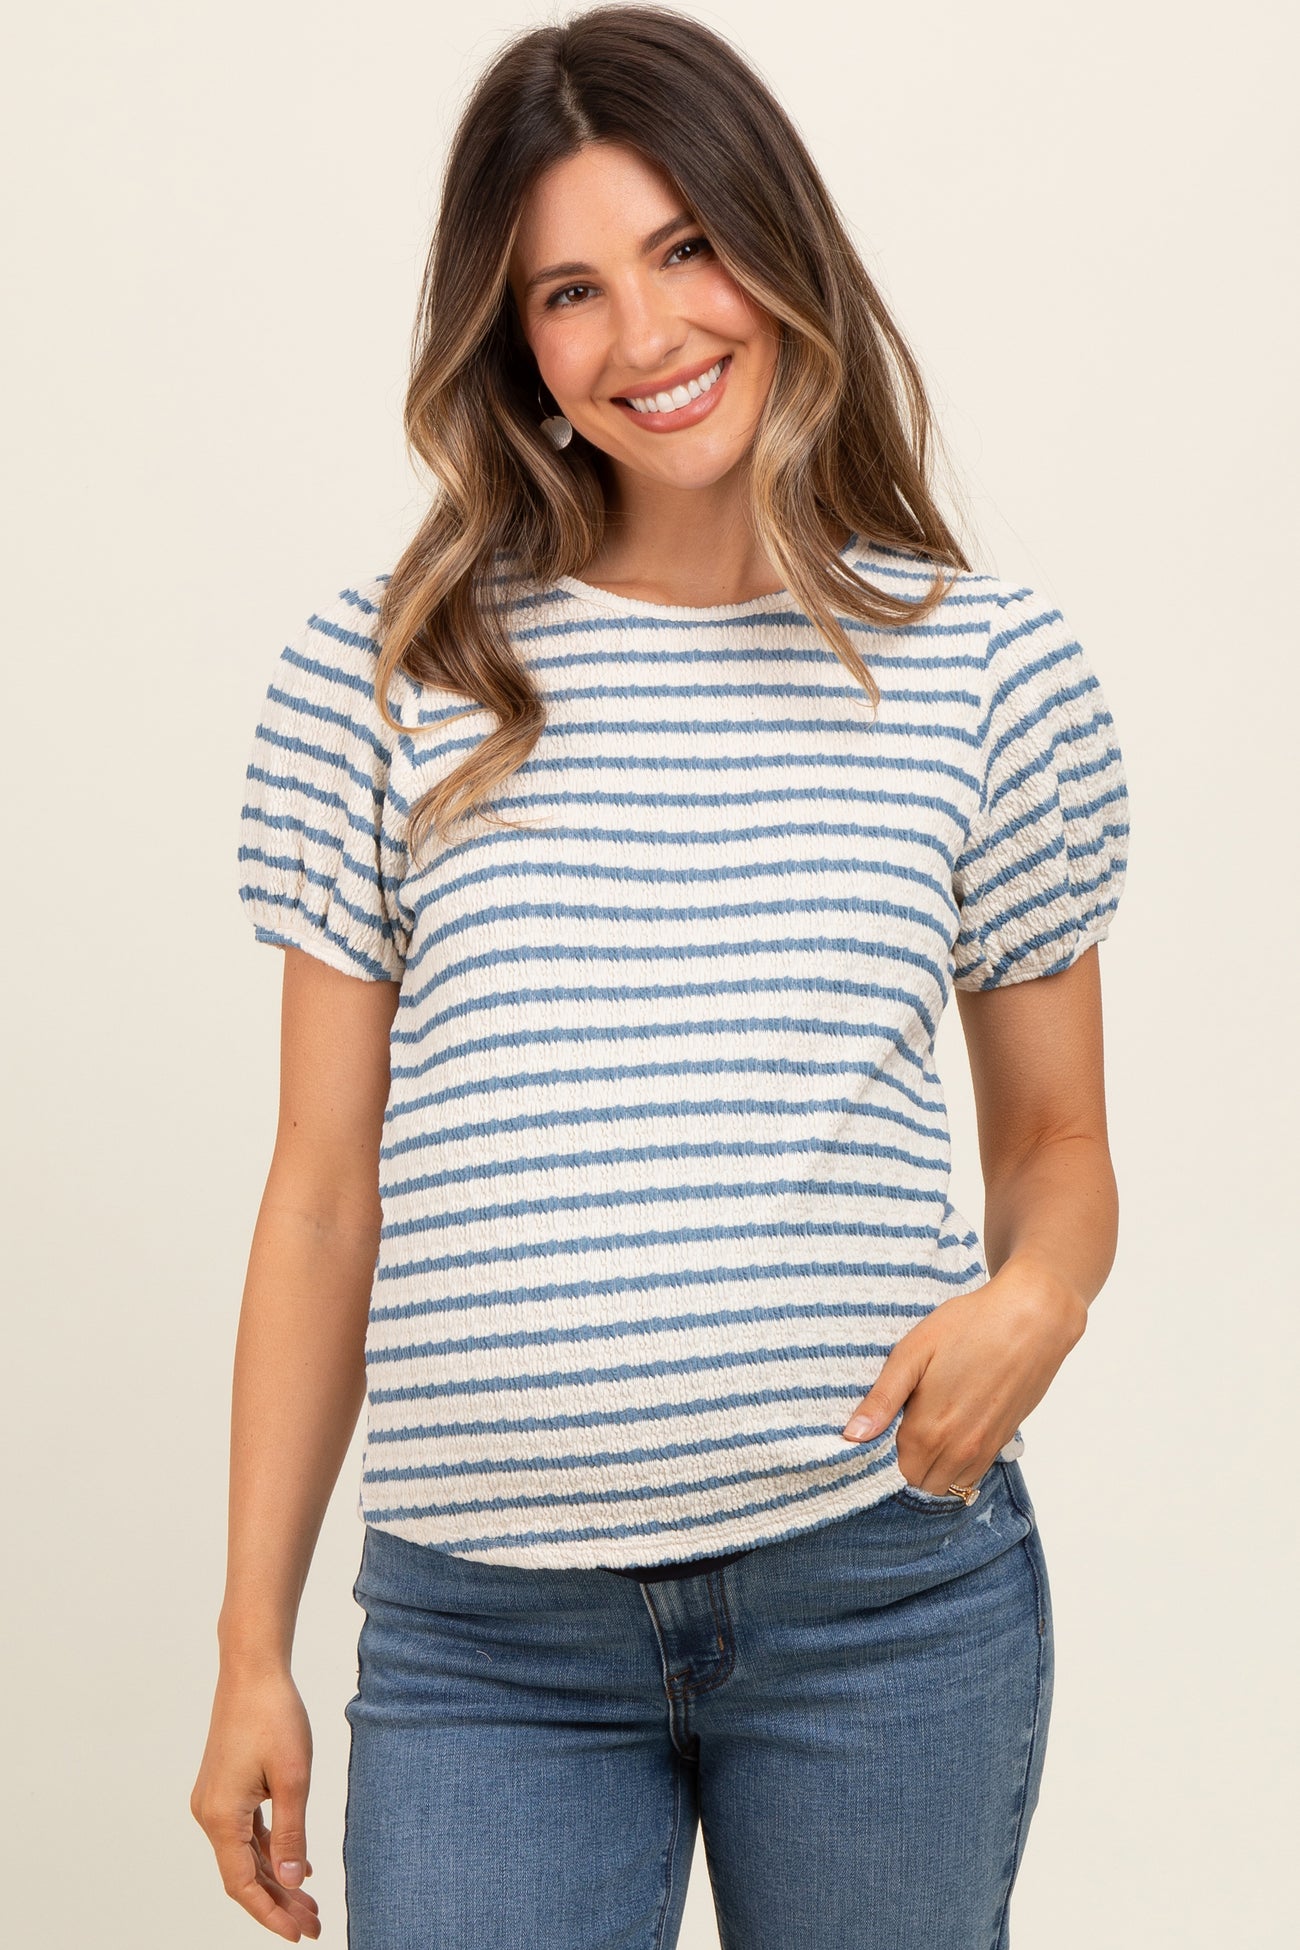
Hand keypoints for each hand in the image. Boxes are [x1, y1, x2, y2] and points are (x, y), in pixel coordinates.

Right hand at [190, 1666, 320, 1940]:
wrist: (252, 1670)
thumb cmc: (274, 1716)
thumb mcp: (293, 1778)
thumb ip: (292, 1834)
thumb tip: (291, 1882)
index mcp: (222, 1817)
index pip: (242, 1884)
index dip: (270, 1913)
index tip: (299, 1934)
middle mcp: (210, 1814)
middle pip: (244, 1874)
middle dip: (279, 1902)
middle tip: (315, 1924)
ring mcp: (215, 1801)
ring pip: (246, 1855)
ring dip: (276, 1878)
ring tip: (311, 1904)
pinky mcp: (225, 1788)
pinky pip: (247, 1832)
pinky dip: (270, 1851)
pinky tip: (297, 1864)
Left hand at [840, 1262, 1087, 1493]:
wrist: (1032, 1320)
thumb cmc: (969, 1327)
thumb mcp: (913, 1353)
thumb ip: (882, 1399)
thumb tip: (851, 1437)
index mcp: (928, 1430)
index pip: (893, 1473)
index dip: (880, 1458)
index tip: (877, 1436)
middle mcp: (958, 1449)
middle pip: (920, 1483)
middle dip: (904, 1466)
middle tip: (898, 1431)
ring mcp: (984, 1449)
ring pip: (948, 1484)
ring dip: (932, 1470)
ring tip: (924, 1432)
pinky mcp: (1004, 1440)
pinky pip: (973, 1474)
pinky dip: (957, 1466)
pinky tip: (950, 1433)